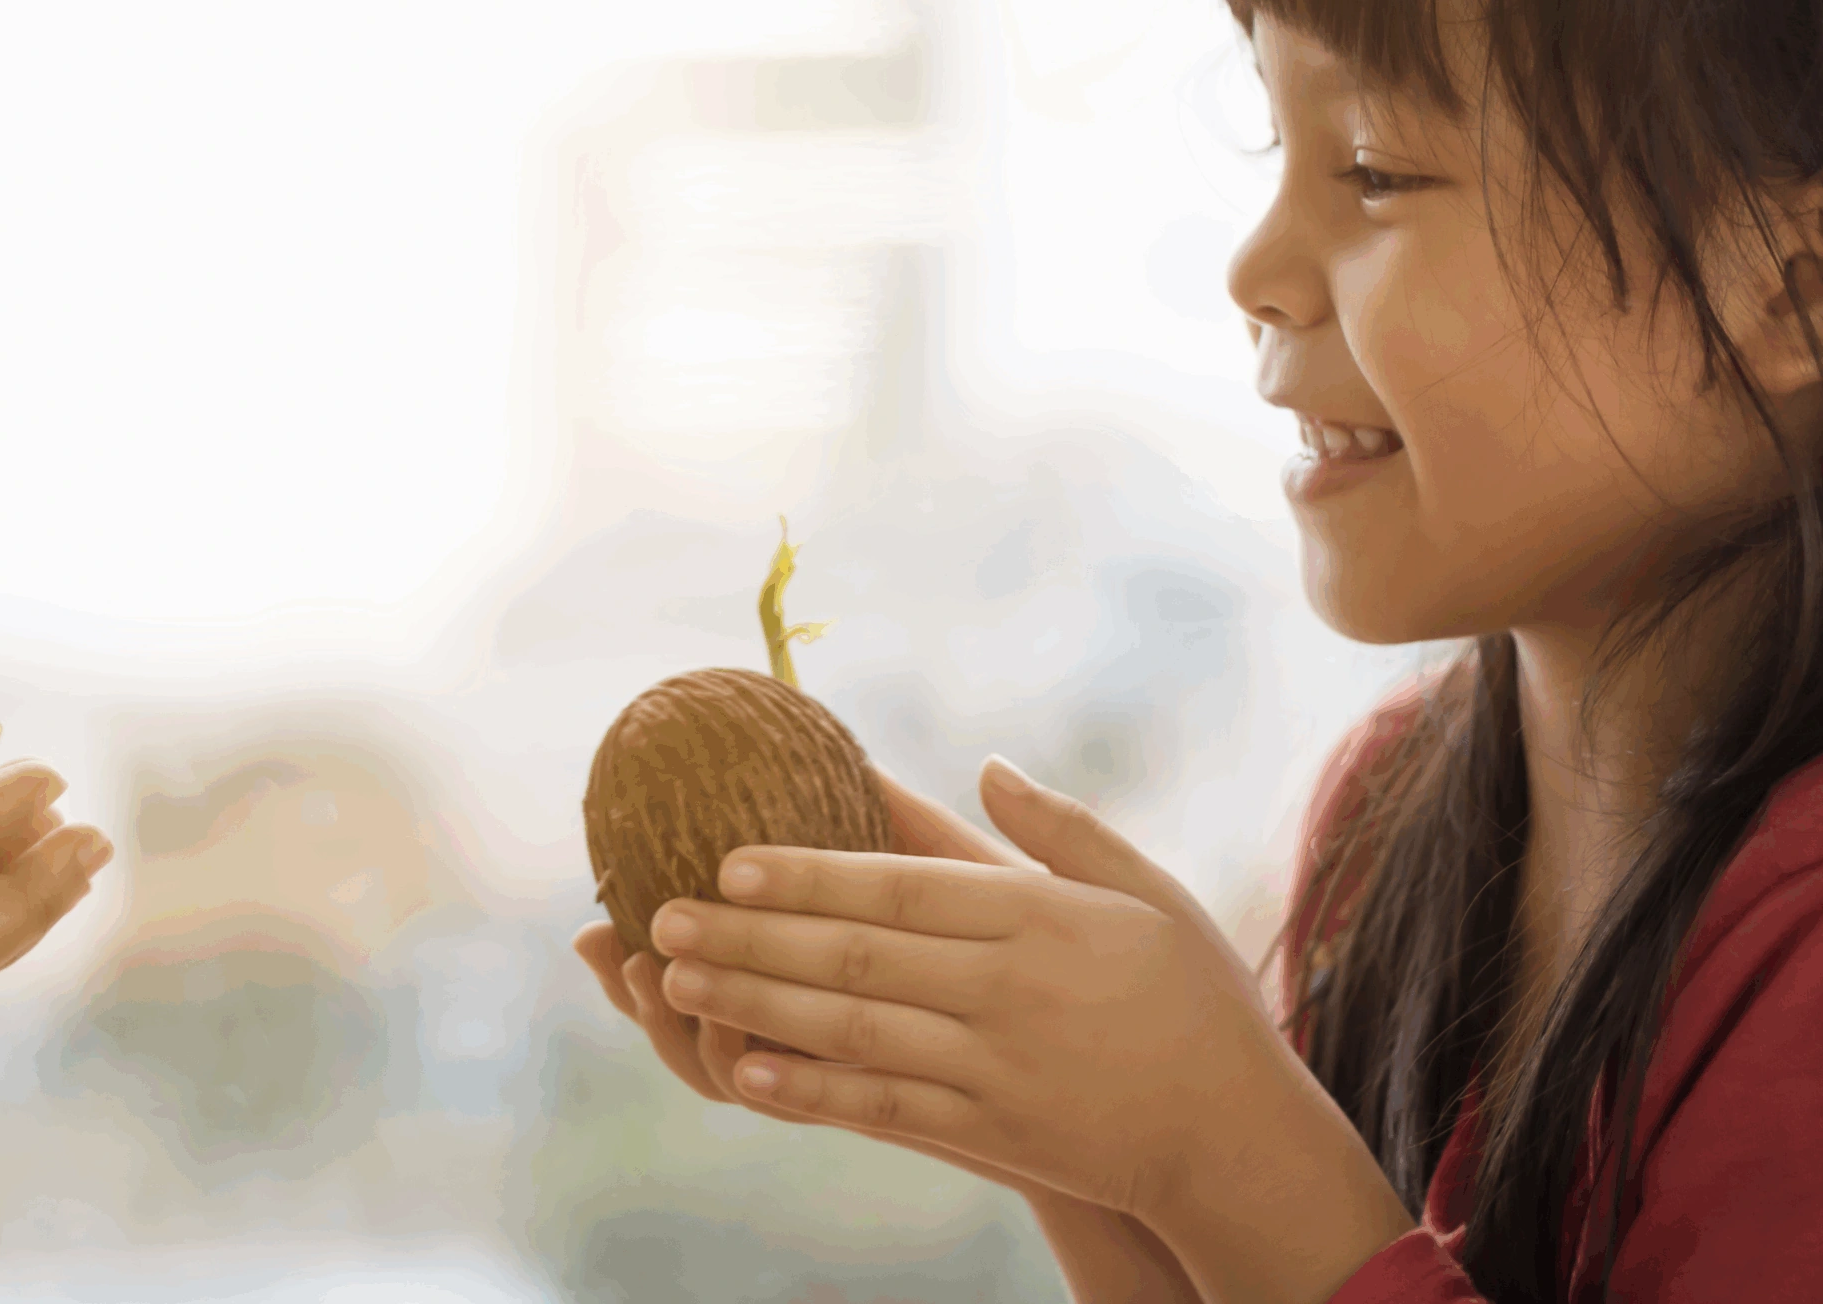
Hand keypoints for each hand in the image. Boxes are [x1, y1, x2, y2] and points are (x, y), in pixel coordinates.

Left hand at [574, 769, 1202, 1303]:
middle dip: (751, 936)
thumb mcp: (1145, 890)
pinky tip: (744, 1073)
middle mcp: (1007, 988)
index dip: (809, 872)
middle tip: (663, 915)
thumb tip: (986, 766)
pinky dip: (810, 1092)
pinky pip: (884, 1107)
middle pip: (855, 956)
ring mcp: (996, 1065)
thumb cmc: (1194, 998)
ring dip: (755, 1005)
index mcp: (1037, 916)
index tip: (730, 859)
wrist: (1238, 1135)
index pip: (899, 886)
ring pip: (853, 1031)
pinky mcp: (993, 1131)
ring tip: (675, 981)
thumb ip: (1062, 828)